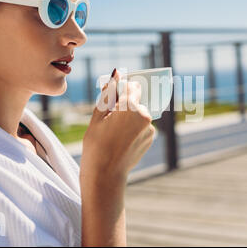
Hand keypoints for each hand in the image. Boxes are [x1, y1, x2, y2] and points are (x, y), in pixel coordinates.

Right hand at [80, 69, 155, 183]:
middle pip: (136, 101)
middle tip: (109, 121)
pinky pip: (142, 126)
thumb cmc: (96, 144)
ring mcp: (149, 128)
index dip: (122, 90)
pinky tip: (121, 140)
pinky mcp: (150, 138)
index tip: (113, 98)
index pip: (133, 86)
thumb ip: (108, 93)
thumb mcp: (97, 116)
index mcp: (131, 107)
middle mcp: (145, 116)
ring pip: (139, 114)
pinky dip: (133, 128)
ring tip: (113, 133)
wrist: (105, 174)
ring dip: (129, 118)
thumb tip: (116, 73)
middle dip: (124, 106)